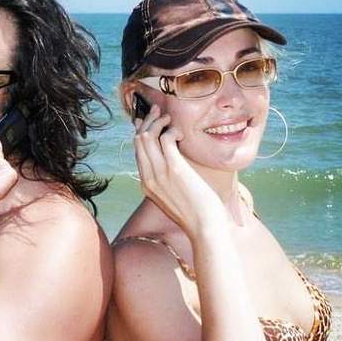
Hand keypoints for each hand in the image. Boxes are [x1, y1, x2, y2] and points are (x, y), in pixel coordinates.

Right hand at [134, 104, 228, 238]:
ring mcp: (159, 173)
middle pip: (139, 140)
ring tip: (170, 119)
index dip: (141, 132)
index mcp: (146, 184)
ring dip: (159, 122)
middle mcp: (148, 177)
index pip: (137, 151)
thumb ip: (168, 180)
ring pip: (148, 137)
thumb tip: (174, 164)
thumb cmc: (195, 213)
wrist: (204, 228)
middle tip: (159, 111)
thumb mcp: (174, 196)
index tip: (149, 121)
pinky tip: (180, 133)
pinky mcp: (175, 169)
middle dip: (148, 122)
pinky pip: (165, 140)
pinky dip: (171, 130)